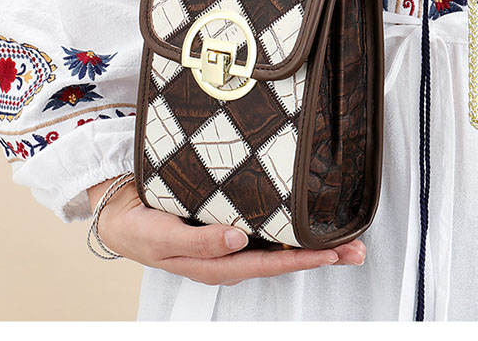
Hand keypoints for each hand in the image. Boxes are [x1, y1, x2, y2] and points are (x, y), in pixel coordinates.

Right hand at [87, 178, 365, 284]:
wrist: (121, 213)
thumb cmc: (141, 229)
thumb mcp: (165, 238)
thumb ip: (201, 242)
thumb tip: (239, 241)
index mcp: (217, 264)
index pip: (268, 265)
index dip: (301, 261)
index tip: (332, 254)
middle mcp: (230, 256)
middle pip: (282, 260)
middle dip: (320, 256)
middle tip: (356, 250)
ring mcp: (231, 243)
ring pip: (278, 248)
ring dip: (311, 245)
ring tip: (345, 240)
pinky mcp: (228, 224)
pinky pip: (265, 232)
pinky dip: (289, 232)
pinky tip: (306, 224)